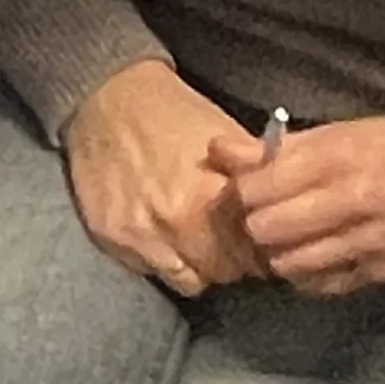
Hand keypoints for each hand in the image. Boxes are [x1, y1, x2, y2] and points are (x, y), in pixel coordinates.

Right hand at [64, 61, 266, 294]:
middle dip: (235, 262)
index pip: (253, 247)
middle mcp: (177, 223)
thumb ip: (250, 177)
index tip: (264, 243)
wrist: (109, 101)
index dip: (263, 248)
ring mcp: (143, 237)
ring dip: (202, 268)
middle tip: (236, 248)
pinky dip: (170, 264)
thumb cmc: (173, 114)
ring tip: (203, 248)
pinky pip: (155, 274)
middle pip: (224, 271)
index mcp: (211, 194)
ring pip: (191, 282)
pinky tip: (172, 243)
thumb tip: (275, 210)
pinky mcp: (115, 242)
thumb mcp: (225, 135)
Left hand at [214, 114, 384, 294]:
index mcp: (337, 157)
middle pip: (263, 230)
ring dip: (278, 254)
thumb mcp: (343, 133)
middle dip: (255, 225)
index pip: (256, 189)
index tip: (248, 192)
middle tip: (265, 218)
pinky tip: (315, 256)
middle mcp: (348, 201)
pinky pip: (316, 285)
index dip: (241, 193)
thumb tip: (218, 152)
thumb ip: (277, 149)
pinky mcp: (374, 272)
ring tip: (290, 239)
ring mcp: (363, 241)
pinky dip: (306, 274)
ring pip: (285, 264)